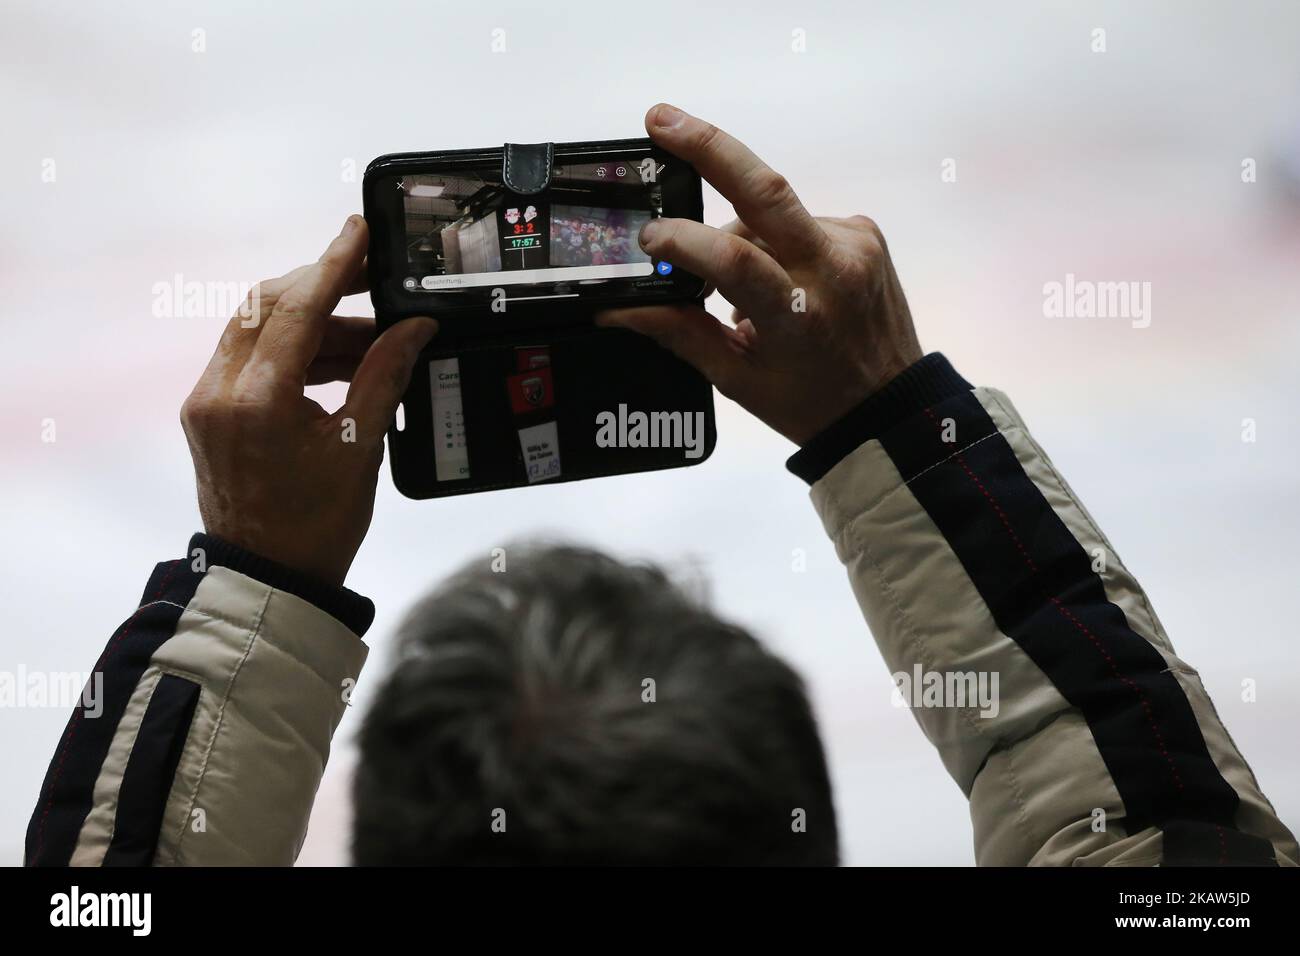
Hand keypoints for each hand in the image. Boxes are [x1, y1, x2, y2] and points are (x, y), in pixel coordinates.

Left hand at [180, 215, 436, 585]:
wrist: (267, 579)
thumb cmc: (316, 526)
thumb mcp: (360, 448)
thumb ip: (383, 376)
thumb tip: (414, 327)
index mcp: (257, 401)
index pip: (296, 309)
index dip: (333, 265)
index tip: (359, 231)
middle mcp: (219, 392)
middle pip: (267, 306)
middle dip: (321, 287)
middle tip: (372, 282)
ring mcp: (206, 401)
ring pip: (257, 328)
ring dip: (312, 323)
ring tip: (372, 338)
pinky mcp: (208, 413)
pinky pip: (251, 357)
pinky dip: (294, 350)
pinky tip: (340, 361)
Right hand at [598, 104, 921, 445]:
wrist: (891, 405)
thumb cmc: (811, 401)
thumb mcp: (738, 380)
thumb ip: (679, 333)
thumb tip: (617, 308)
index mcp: (799, 318)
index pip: (735, 260)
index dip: (684, 241)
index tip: (647, 239)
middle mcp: (833, 271)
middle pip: (766, 191)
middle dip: (709, 147)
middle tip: (660, 119)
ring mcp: (854, 245)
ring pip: (771, 216)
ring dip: (739, 235)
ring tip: (734, 286)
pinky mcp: (864, 233)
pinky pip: (798, 223)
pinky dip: (774, 242)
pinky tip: (777, 276)